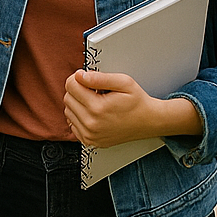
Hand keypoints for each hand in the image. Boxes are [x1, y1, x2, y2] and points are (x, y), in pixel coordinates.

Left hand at [63, 70, 201, 148]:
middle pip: (67, 98)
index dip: (78, 78)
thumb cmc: (137, 102)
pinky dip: (79, 117)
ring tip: (96, 102)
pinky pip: (72, 124)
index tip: (88, 78)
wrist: (148, 122)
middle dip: (78, 90)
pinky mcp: (89, 141)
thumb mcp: (123, 82)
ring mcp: (89, 135)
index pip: (71, 86)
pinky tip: (93, 113)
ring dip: (78, 104)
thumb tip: (80, 76)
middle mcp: (91, 124)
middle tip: (94, 90)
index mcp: (98, 108)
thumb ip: (100, 77)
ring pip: (68, 111)